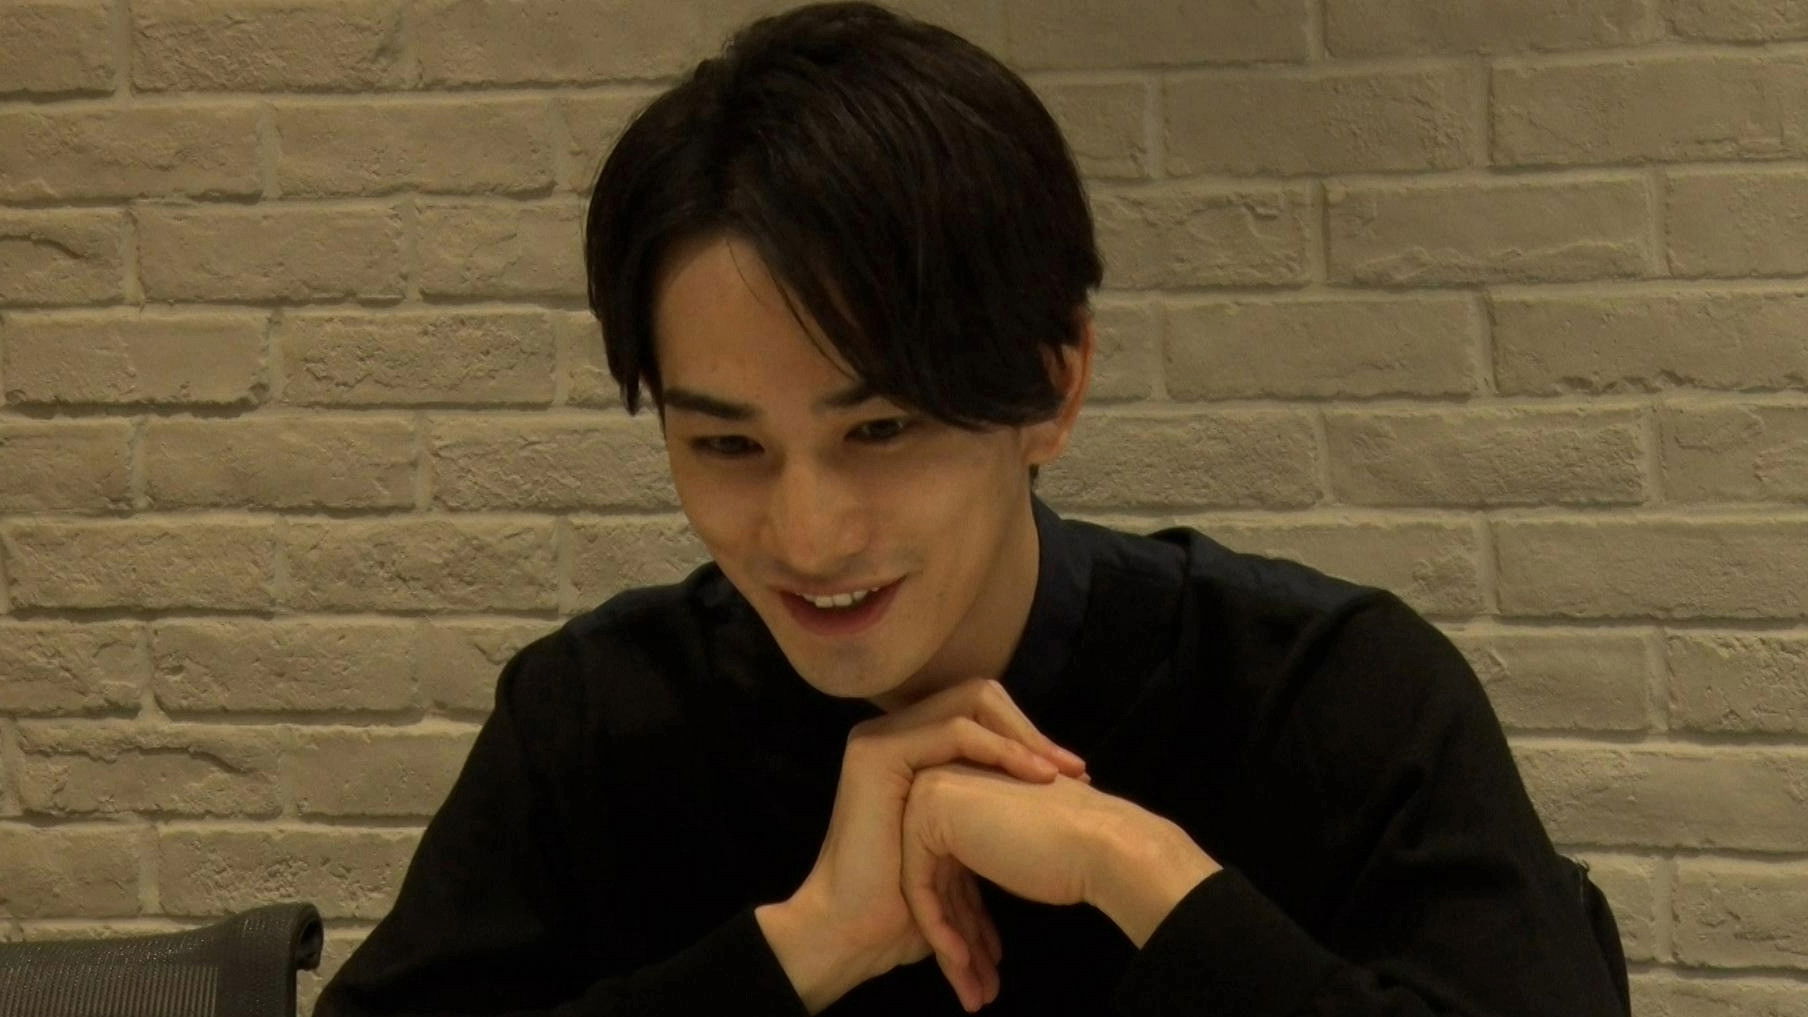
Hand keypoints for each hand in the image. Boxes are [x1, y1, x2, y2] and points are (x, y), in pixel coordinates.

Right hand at [773, 678, 1088, 1012]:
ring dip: (1022, 737)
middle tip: (1076, 771)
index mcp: (914, 756)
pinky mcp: (878, 753)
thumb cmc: (906, 908)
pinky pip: (953, 733)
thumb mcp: (960, 852)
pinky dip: (998, 749)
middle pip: (978, 700)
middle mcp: (897, 738)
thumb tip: (1056, 804)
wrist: (856, 936)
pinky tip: (1032, 774)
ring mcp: (883, 741)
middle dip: (1031, 732)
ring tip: (1060, 774)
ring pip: (969, 705)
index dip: (1028, 737)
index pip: (982, 718)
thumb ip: (986, 817)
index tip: (1075, 776)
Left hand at [898, 763, 1133, 1010]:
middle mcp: (941, 783)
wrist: (1100, 844)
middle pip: (940, 879)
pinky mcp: (927, 817)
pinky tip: (963, 965)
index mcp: (964, 790)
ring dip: (953, 948)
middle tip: (978, 989)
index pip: (953, 868)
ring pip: (929, 890)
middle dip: (962, 941)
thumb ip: (979, 860)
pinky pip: (920, 888)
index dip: (970, 922)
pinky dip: (940, 930)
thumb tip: (956, 906)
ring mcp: (931, 795)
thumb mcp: (1011, 852)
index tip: (988, 965)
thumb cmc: (1072, 852)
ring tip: (976, 994)